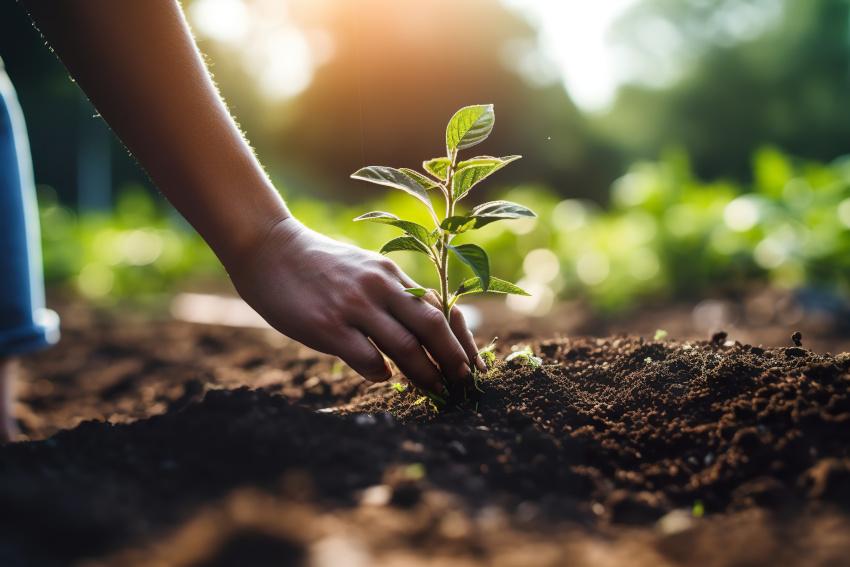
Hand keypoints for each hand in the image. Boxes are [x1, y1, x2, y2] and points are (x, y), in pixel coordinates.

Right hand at [227, 218, 481, 393]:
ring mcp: (354, 306)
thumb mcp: (363, 269)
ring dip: (426, 375)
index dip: (463, 339)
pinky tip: (382, 378)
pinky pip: (367, 359)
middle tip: (463, 385)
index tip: (475, 365)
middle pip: (433, 327)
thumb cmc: (319, 265)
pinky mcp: (328, 326)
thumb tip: (420, 330)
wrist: (269, 249)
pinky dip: (380, 374)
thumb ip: (391, 295)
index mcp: (391, 274)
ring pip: (406, 348)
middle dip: (453, 360)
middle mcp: (379, 287)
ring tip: (436, 392)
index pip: (442, 308)